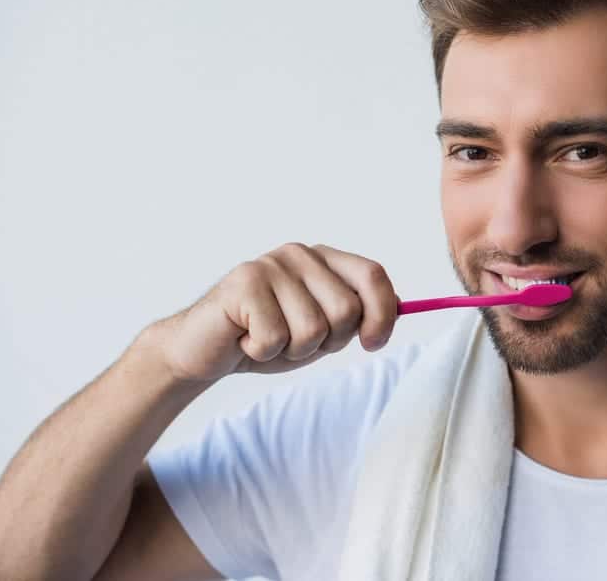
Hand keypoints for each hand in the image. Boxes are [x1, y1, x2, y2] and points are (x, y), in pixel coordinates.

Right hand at [146, 243, 398, 381]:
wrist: (206, 349)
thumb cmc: (269, 337)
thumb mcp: (324, 329)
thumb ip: (359, 315)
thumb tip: (400, 307)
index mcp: (325, 260)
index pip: (373, 276)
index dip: (382, 315)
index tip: (372, 343)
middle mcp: (300, 254)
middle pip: (347, 311)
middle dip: (327, 342)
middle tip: (295, 340)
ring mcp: (270, 265)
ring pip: (313, 330)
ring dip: (292, 350)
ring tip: (269, 339)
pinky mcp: (243, 283)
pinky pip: (276, 337)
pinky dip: (263, 352)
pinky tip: (246, 339)